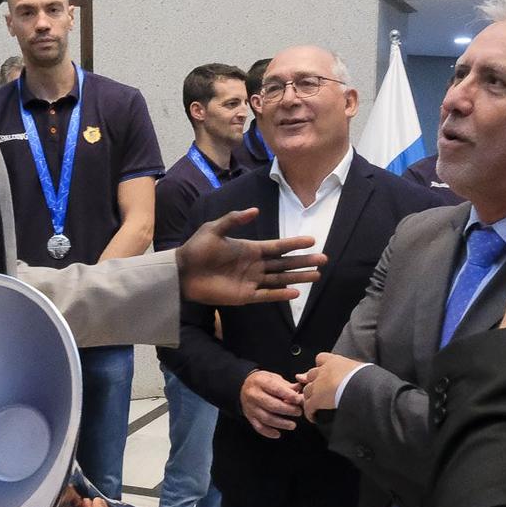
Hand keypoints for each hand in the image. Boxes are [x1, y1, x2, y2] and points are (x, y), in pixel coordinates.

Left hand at [176, 208, 323, 306]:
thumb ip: (234, 219)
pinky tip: (295, 293)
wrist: (182, 272)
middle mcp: (255, 265)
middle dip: (303, 261)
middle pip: (284, 263)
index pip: (278, 246)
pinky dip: (280, 295)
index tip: (312, 240)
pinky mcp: (244, 295)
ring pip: (280, 279)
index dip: (295, 244)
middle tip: (323, 259)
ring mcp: (251, 281)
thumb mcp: (214, 228)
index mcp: (250, 248)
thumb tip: (255, 211)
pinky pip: (266, 295)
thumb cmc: (197, 249)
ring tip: (316, 276)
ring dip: (298, 278)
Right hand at [240, 369, 301, 437]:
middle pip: (272, 405)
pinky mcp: (249, 416)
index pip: (276, 389)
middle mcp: (253, 394)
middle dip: (288, 410)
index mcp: (260, 381)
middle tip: (299, 412)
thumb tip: (301, 391)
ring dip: (281, 423)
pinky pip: (258, 427)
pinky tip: (277, 434)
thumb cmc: (264, 382)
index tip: (299, 400)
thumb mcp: (275, 378)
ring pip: (266, 418)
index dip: (289, 395)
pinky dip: (268, 432)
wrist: (244, 386)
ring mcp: (250, 407)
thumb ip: (288, 386)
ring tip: (292, 425)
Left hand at [296, 352, 361, 419]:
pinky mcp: (316, 399)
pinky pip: (308, 407)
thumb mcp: (360, 368)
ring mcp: (318, 385)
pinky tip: (314, 417)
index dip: (320, 366)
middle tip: (318, 391)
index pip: (321, 358)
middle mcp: (323, 371)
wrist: (362, 387)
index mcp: (334, 361)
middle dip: (312, 382)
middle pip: (310, 375)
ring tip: (315, 405)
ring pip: (307, 391)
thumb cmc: (366, 377)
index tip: (322, 371)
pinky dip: (310, 413)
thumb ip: (354, 369)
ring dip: (309, 398)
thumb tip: (360, 372)